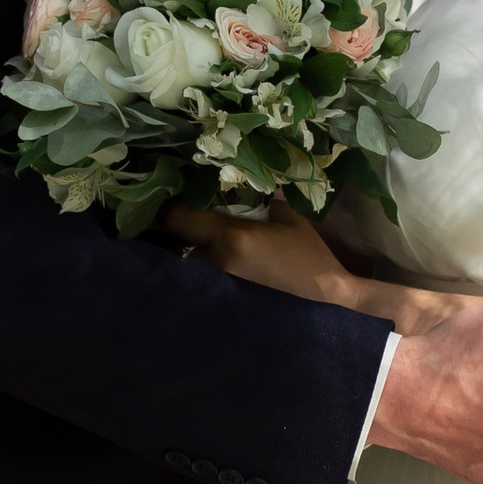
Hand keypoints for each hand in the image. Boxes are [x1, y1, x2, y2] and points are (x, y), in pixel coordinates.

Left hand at [168, 199, 424, 323]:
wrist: (326, 302)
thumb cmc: (309, 258)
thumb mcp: (289, 219)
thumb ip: (260, 199)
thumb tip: (238, 181)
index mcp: (231, 237)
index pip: (179, 217)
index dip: (163, 207)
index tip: (156, 195)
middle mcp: (216, 262)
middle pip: (175, 240)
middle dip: (167, 229)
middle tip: (160, 213)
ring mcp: (216, 285)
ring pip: (184, 260)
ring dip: (181, 249)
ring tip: (176, 235)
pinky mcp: (221, 299)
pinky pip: (197, 277)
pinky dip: (194, 266)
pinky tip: (198, 258)